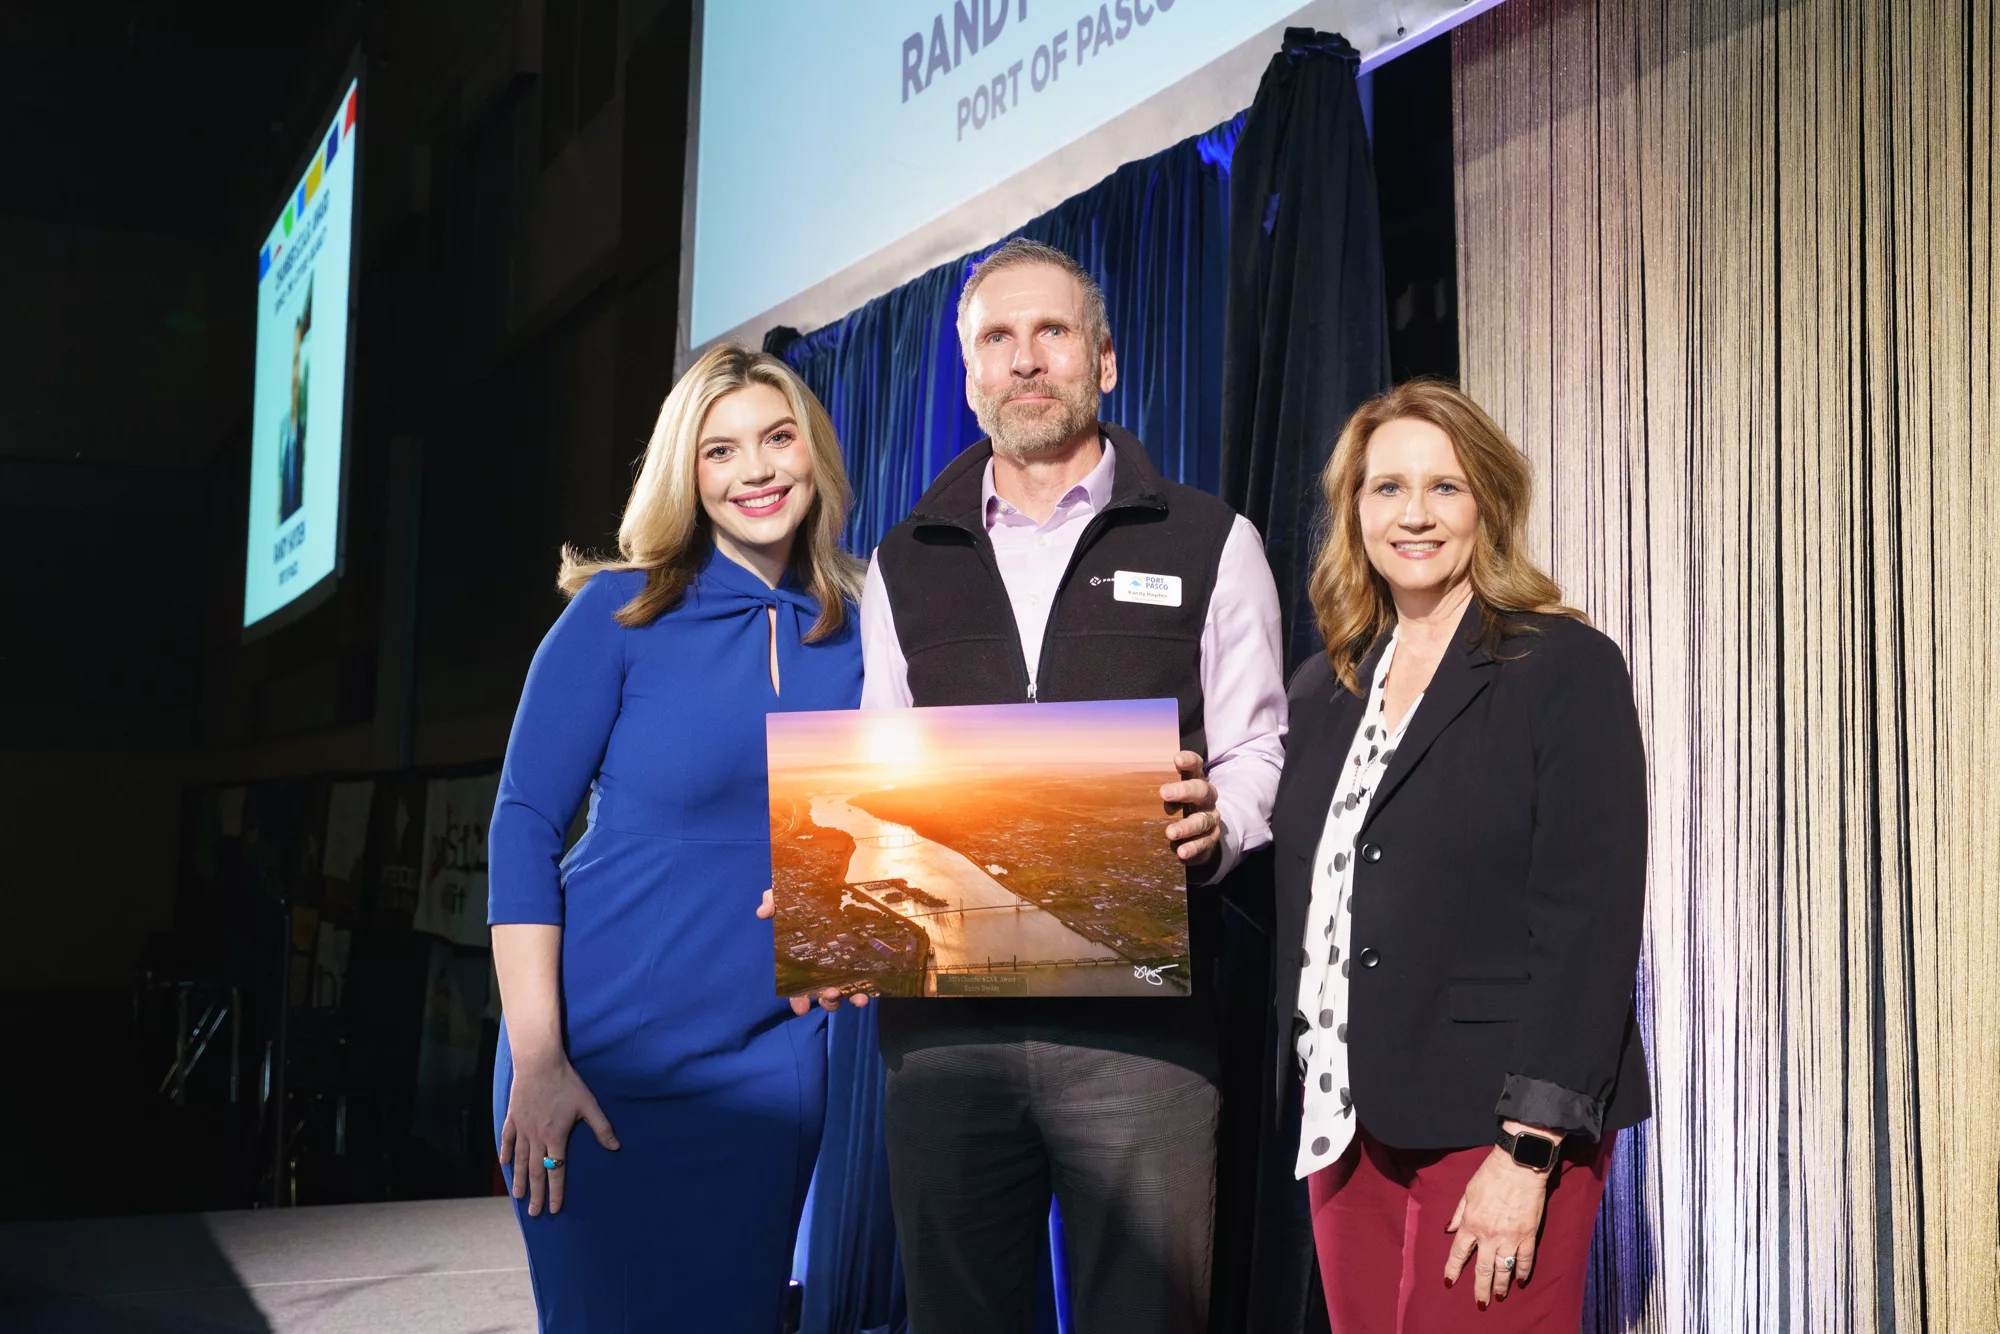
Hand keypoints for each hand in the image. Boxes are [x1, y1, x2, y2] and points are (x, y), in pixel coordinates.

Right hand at [499, 1053, 618, 1216]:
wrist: (539, 1063)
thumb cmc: (566, 1083)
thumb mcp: (588, 1104)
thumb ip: (601, 1128)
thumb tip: (615, 1147)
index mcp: (556, 1137)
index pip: (556, 1171)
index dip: (556, 1192)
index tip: (554, 1209)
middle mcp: (537, 1137)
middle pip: (536, 1171)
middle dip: (535, 1194)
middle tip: (533, 1213)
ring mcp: (522, 1128)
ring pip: (520, 1160)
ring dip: (520, 1180)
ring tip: (518, 1196)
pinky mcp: (513, 1117)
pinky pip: (508, 1140)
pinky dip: (507, 1153)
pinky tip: (506, 1165)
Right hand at [758, 887, 871, 1014]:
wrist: (839, 877)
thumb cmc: (809, 891)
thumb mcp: (788, 893)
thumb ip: (773, 901)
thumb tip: (762, 913)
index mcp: (804, 956)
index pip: (798, 986)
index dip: (798, 999)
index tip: (801, 1009)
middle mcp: (824, 964)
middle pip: (824, 993)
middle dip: (827, 1000)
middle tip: (831, 994)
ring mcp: (845, 961)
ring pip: (847, 989)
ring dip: (849, 997)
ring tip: (856, 997)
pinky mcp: (865, 954)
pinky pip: (867, 976)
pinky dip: (869, 986)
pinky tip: (872, 989)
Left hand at [1160, 751, 1223, 865]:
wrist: (1202, 833)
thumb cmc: (1180, 806)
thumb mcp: (1171, 794)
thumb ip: (1159, 790)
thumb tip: (1129, 786)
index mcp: (1196, 781)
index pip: (1196, 766)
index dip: (1188, 761)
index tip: (1175, 759)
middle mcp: (1207, 798)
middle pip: (1201, 790)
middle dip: (1183, 791)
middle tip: (1163, 793)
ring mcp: (1211, 818)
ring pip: (1202, 820)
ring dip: (1185, 826)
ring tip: (1169, 832)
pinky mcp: (1210, 838)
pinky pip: (1204, 842)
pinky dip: (1192, 847)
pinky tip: (1181, 851)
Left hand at [1442, 1127, 1558, 1305]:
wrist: (1518, 1166)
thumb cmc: (1490, 1176)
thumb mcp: (1467, 1192)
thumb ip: (1458, 1214)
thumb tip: (1448, 1229)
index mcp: (1471, 1223)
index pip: (1459, 1253)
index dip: (1453, 1269)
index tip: (1449, 1282)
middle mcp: (1489, 1235)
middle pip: (1482, 1269)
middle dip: (1480, 1288)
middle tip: (1480, 1303)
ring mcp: (1510, 1237)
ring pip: (1503, 1269)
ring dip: (1501, 1285)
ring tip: (1499, 1297)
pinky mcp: (1528, 1235)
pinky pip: (1525, 1259)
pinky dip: (1523, 1272)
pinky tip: (1520, 1281)